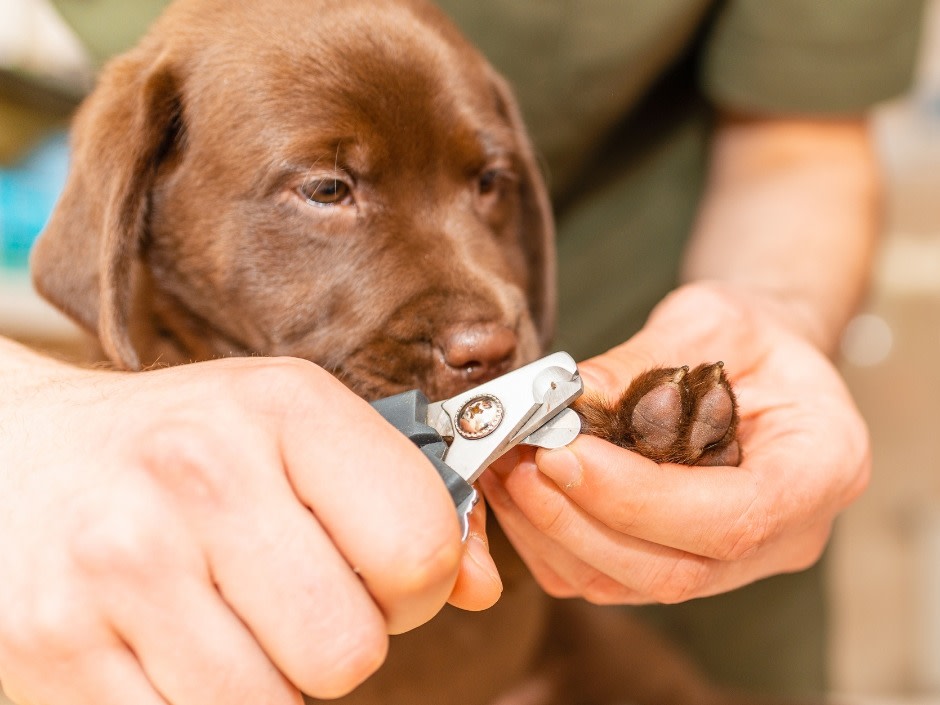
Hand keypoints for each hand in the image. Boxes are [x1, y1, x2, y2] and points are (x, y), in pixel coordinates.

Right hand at [0, 346, 499, 704]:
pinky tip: (172, 647)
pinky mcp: (56, 651)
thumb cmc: (180, 446)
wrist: (17, 453)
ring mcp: (122, 568)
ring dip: (268, 681)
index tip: (379, 572)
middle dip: (339, 642)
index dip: (416, 582)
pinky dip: (201, 704)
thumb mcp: (291, 431)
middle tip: (292, 599)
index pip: (422, 546)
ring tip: (226, 616)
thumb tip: (482, 588)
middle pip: (350, 650)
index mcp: (283, 408)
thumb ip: (399, 500)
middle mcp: (201, 477)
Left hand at [479, 282, 869, 603]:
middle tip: (519, 461)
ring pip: (628, 584)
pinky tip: (517, 488)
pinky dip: (549, 539)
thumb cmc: (752, 335)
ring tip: (505, 467)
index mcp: (820, 470)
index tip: (563, 454)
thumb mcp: (710, 320)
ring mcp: (731, 563)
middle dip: (580, 520)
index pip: (731, 520)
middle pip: (673, 571)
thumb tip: (566, 402)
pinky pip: (605, 577)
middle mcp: (783, 536)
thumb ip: (644, 363)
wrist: (761, 360)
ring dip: (552, 532)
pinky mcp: (678, 562)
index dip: (638, 499)